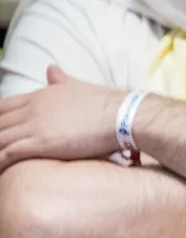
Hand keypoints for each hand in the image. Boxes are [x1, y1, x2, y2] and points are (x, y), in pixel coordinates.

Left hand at [0, 67, 122, 170]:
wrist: (121, 115)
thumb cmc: (105, 103)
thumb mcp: (78, 86)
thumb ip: (60, 79)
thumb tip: (51, 68)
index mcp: (39, 96)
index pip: (2, 107)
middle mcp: (32, 109)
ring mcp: (35, 126)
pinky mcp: (41, 143)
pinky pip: (8, 153)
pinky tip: (0, 168)